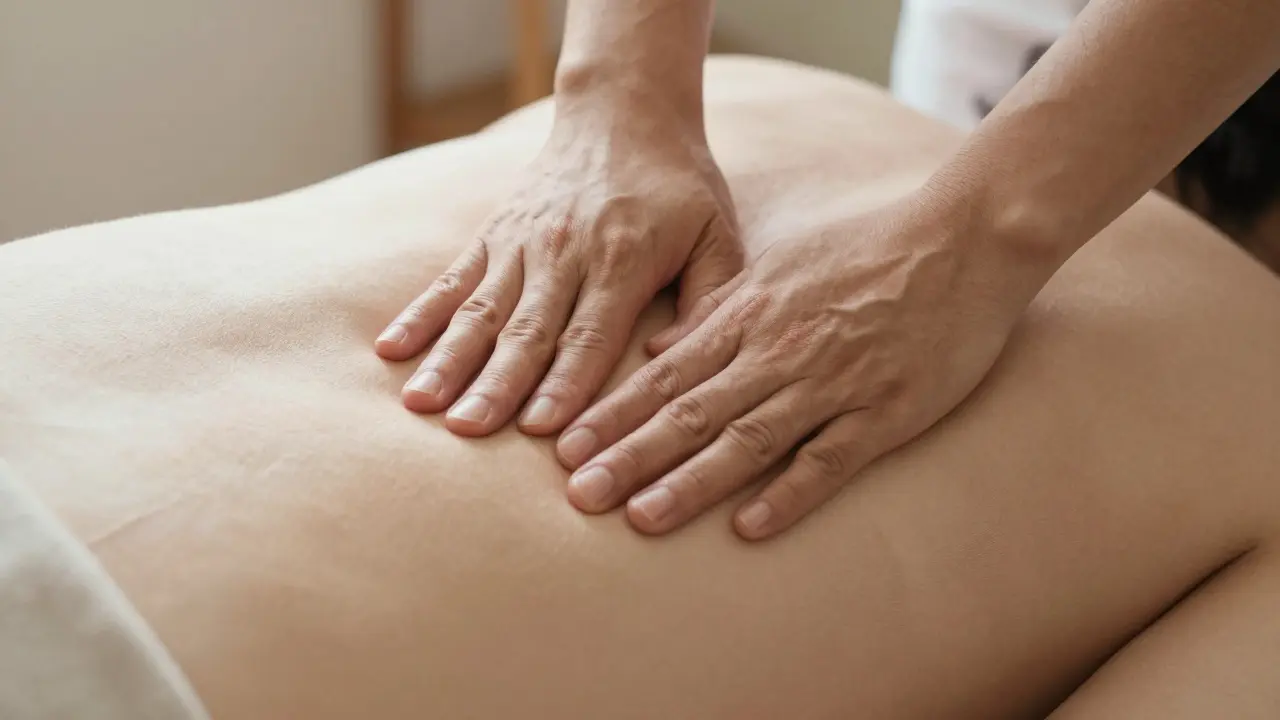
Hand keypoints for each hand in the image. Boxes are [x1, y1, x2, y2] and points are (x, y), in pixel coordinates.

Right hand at [375, 107, 741, 436]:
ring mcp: (521, 242)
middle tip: (468, 431)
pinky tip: (390, 351)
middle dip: (496, 384)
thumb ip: (709, 300)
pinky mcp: (492, 234)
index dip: (566, 383)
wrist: (624, 114)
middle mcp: (565, 251)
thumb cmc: (679, 188)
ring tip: (421, 403)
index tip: (540, 428)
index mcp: (624, 259)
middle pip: (527, 329)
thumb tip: (669, 361)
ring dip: (450, 358)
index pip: (591, 334)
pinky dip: (420, 315)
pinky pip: (451, 279)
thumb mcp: (719, 236)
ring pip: (481, 310)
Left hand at [555, 192, 1041, 539]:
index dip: (614, 413)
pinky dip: (788, 493)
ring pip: (748, 439)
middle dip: (631, 455)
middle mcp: (780, 351)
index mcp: (751, 316)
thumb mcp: (778, 267)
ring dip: (691, 481)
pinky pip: (829, 460)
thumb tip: (654, 347)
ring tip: (640, 518)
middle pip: (692, 412)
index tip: (565, 447)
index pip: (666, 373)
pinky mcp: (885, 412)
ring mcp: (833, 383)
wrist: (962, 240)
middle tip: (580, 497)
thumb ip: (714, 311)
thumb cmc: (866, 251)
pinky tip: (748, 528)